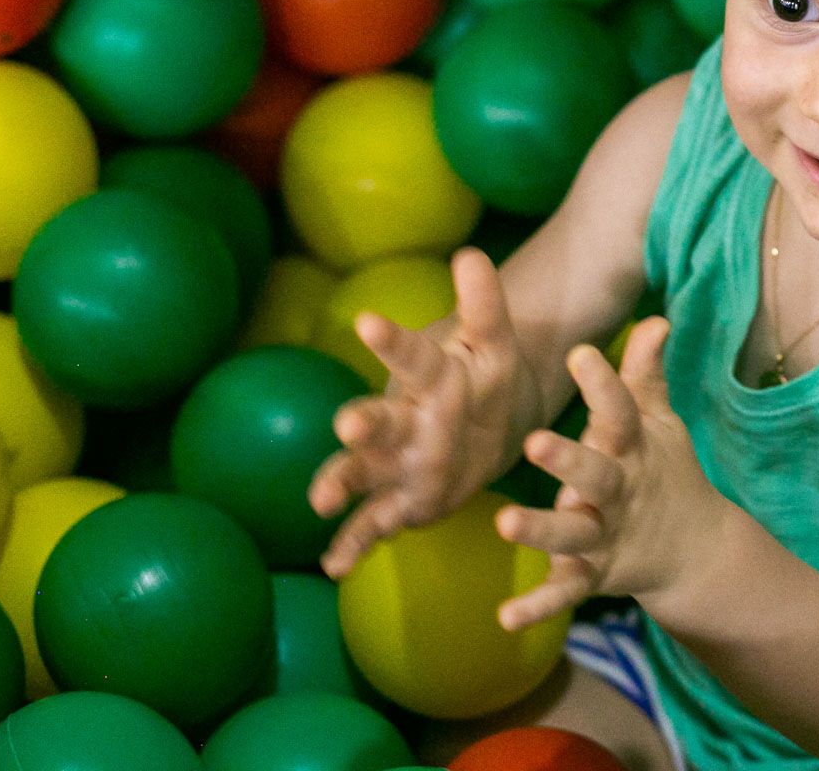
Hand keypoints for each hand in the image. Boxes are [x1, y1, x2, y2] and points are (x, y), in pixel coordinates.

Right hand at [309, 247, 541, 578]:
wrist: (487, 421)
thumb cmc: (484, 376)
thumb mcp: (495, 342)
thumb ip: (484, 304)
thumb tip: (471, 254)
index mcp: (428, 375)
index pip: (412, 355)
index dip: (391, 340)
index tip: (368, 322)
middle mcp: (401, 418)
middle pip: (380, 418)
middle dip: (365, 422)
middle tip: (348, 423)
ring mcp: (395, 462)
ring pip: (363, 470)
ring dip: (342, 482)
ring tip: (323, 498)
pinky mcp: (401, 501)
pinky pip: (373, 522)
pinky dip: (354, 542)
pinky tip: (334, 564)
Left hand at [493, 315, 729, 630]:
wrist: (695, 549)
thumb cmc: (662, 469)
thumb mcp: (658, 422)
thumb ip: (647, 375)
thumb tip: (655, 318)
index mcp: (632, 448)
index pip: (621, 412)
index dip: (603, 384)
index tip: (580, 354)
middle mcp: (619, 491)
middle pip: (596, 475)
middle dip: (568, 460)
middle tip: (534, 442)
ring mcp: (606, 536)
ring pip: (572, 534)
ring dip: (541, 530)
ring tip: (504, 523)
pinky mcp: (593, 576)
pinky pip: (563, 592)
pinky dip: (537, 606)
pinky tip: (504, 618)